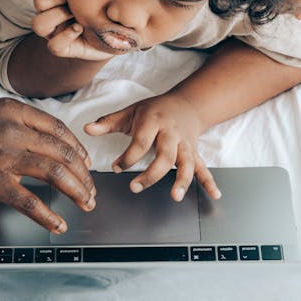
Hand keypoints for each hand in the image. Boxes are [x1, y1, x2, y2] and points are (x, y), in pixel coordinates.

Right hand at [0, 98, 95, 231]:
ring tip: (86, 203)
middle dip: (83, 173)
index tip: (85, 161)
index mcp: (12, 110)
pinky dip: (49, 216)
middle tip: (91, 188)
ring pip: (55, 173)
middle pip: (62, 152)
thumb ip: (16, 124)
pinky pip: (30, 202)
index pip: (57, 128)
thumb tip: (45, 144)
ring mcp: (4, 156)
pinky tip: (58, 224)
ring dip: (77, 191)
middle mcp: (12, 130)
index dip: (77, 147)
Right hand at [32, 0, 113, 61]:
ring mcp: (55, 30)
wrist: (122, 29)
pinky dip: (66, 36)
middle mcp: (50, 10)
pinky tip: (81, 28)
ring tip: (78, 14)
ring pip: (38, 24)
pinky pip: (53, 46)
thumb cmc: (107, 2)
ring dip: (58, 16)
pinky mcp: (64, 48)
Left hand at [84, 95, 220, 201]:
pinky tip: (214, 195)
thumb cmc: (154, 110)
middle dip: (151, 173)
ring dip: (182, 179)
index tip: (116, 168)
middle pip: (164, 155)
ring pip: (187, 162)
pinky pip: (203, 167)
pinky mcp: (194, 152)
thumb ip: (108, 122)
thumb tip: (86, 129)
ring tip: (176, 196)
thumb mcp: (130, 111)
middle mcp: (171, 133)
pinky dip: (209, 181)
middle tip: (135, 187)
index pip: (141, 141)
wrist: (185, 104)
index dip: (128, 156)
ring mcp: (185, 144)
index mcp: (153, 120)